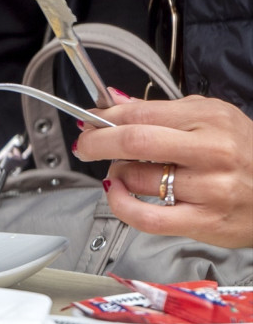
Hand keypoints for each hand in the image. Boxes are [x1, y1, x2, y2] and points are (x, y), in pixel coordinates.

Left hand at [73, 92, 252, 247]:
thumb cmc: (246, 154)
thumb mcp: (212, 119)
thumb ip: (161, 111)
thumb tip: (114, 102)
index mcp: (210, 119)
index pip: (143, 113)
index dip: (105, 117)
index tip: (89, 121)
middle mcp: (211, 151)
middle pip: (135, 141)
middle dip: (98, 142)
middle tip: (86, 144)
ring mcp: (208, 188)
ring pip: (137, 178)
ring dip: (116, 174)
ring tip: (122, 171)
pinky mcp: (203, 220)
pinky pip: (145, 217)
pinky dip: (121, 205)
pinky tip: (118, 195)